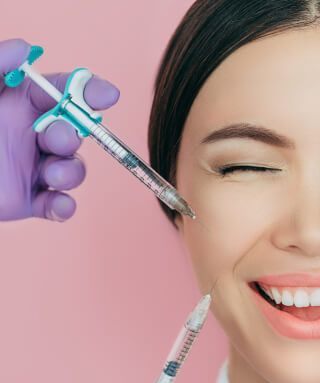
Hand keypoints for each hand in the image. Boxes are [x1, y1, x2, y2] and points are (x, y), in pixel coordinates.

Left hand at [0, 38, 118, 220]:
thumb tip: (25, 49)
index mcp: (23, 105)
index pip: (65, 92)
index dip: (90, 91)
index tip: (107, 95)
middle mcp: (34, 136)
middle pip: (75, 132)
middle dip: (74, 135)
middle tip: (56, 138)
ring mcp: (34, 169)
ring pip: (73, 169)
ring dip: (72, 172)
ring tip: (53, 175)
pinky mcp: (30, 200)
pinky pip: (59, 205)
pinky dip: (64, 207)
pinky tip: (58, 205)